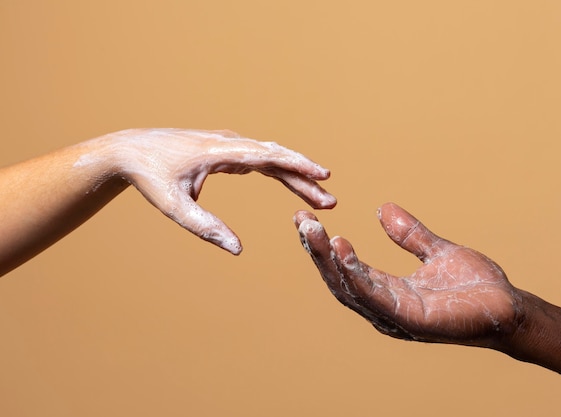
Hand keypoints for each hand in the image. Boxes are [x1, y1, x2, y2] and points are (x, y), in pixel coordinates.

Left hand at [92, 128, 335, 254]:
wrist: (129, 151)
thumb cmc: (150, 177)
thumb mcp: (174, 207)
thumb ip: (205, 227)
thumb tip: (238, 249)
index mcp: (219, 151)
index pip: (267, 155)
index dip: (298, 165)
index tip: (323, 175)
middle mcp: (229, 143)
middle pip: (277, 157)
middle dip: (305, 177)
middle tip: (331, 199)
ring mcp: (228, 144)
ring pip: (271, 158)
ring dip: (296, 175)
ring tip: (320, 196)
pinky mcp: (226, 151)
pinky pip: (260, 159)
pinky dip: (279, 172)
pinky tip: (292, 183)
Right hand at [294, 203, 519, 346]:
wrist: (509, 308)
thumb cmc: (475, 286)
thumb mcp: (436, 251)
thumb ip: (408, 234)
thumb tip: (381, 209)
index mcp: (388, 291)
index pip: (347, 268)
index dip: (326, 246)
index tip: (308, 219)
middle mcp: (384, 306)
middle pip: (339, 278)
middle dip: (317, 251)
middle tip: (300, 221)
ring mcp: (394, 316)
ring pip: (349, 287)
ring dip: (327, 259)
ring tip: (312, 230)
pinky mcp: (409, 320)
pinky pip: (373, 295)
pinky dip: (353, 272)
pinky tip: (341, 248)